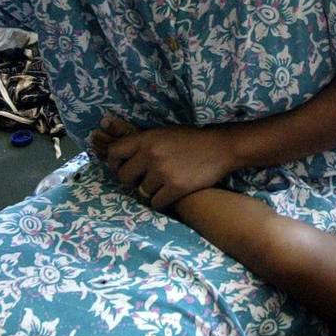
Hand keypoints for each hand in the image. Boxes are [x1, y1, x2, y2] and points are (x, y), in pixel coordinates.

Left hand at [92, 114, 238, 209]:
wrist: (221, 147)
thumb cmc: (190, 140)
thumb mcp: (163, 133)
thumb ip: (141, 142)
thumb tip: (114, 146)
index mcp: (146, 138)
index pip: (114, 153)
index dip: (114, 163)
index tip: (123, 167)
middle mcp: (151, 155)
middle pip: (124, 176)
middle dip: (132, 180)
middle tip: (144, 178)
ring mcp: (163, 172)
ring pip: (141, 191)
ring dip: (150, 191)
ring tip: (162, 184)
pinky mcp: (176, 187)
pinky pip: (156, 202)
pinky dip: (161, 200)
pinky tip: (170, 193)